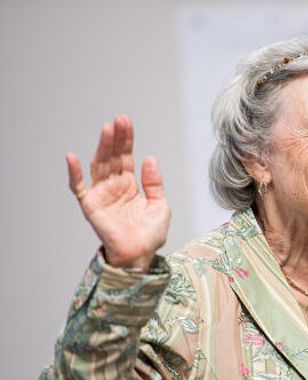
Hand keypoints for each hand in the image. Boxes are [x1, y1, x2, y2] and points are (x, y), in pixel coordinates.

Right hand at [68, 115, 170, 269]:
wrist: (141, 256)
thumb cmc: (150, 235)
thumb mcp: (160, 205)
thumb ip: (154, 183)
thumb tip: (150, 159)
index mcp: (130, 185)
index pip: (126, 157)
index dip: (126, 140)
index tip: (126, 122)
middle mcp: (114, 187)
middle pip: (112, 157)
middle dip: (116, 138)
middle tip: (119, 120)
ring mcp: (101, 195)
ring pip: (99, 166)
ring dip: (102, 147)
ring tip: (107, 129)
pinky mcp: (91, 206)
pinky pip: (79, 188)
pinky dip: (74, 174)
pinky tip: (72, 158)